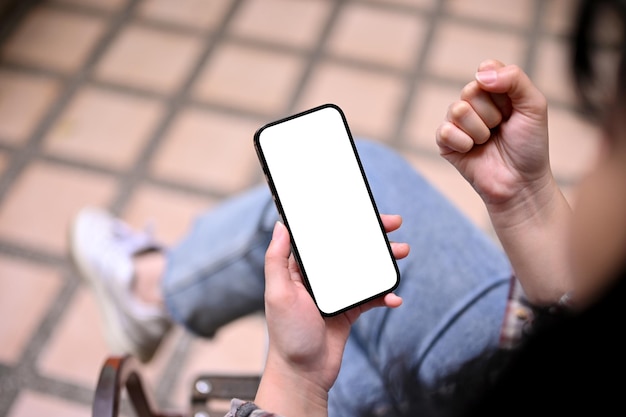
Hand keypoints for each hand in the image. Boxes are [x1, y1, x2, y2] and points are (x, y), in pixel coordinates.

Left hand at [255, 215, 406, 416]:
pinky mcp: (349, 310)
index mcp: (300, 269)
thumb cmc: (287, 335)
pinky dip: (384, 295)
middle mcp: (319, 277)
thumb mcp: (278, 294)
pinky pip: (371, 296)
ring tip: (401, 253)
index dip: (340, 220)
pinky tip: (394, 297)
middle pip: (348, 248)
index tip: (359, 209)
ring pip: (363, 268)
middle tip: (392, 224)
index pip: (322, 237)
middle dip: (371, 235)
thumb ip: (277, 260)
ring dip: (384, 260)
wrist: (303, 373)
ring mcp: (336, 293)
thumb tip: (280, 226)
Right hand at [436, 59, 550, 207]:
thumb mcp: (534, 106)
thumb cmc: (530, 146)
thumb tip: (481, 73)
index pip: (486, 71)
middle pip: (470, 90)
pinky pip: (446, 131)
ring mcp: (458, 123)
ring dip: (479, 130)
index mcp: (495, 91)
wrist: (520, 183)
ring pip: (457, 110)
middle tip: (501, 129)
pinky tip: (473, 151)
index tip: (512, 107)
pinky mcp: (445, 142)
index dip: (499, 87)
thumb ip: (515, 80)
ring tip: (488, 142)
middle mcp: (474, 104)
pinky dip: (463, 143)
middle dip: (491, 113)